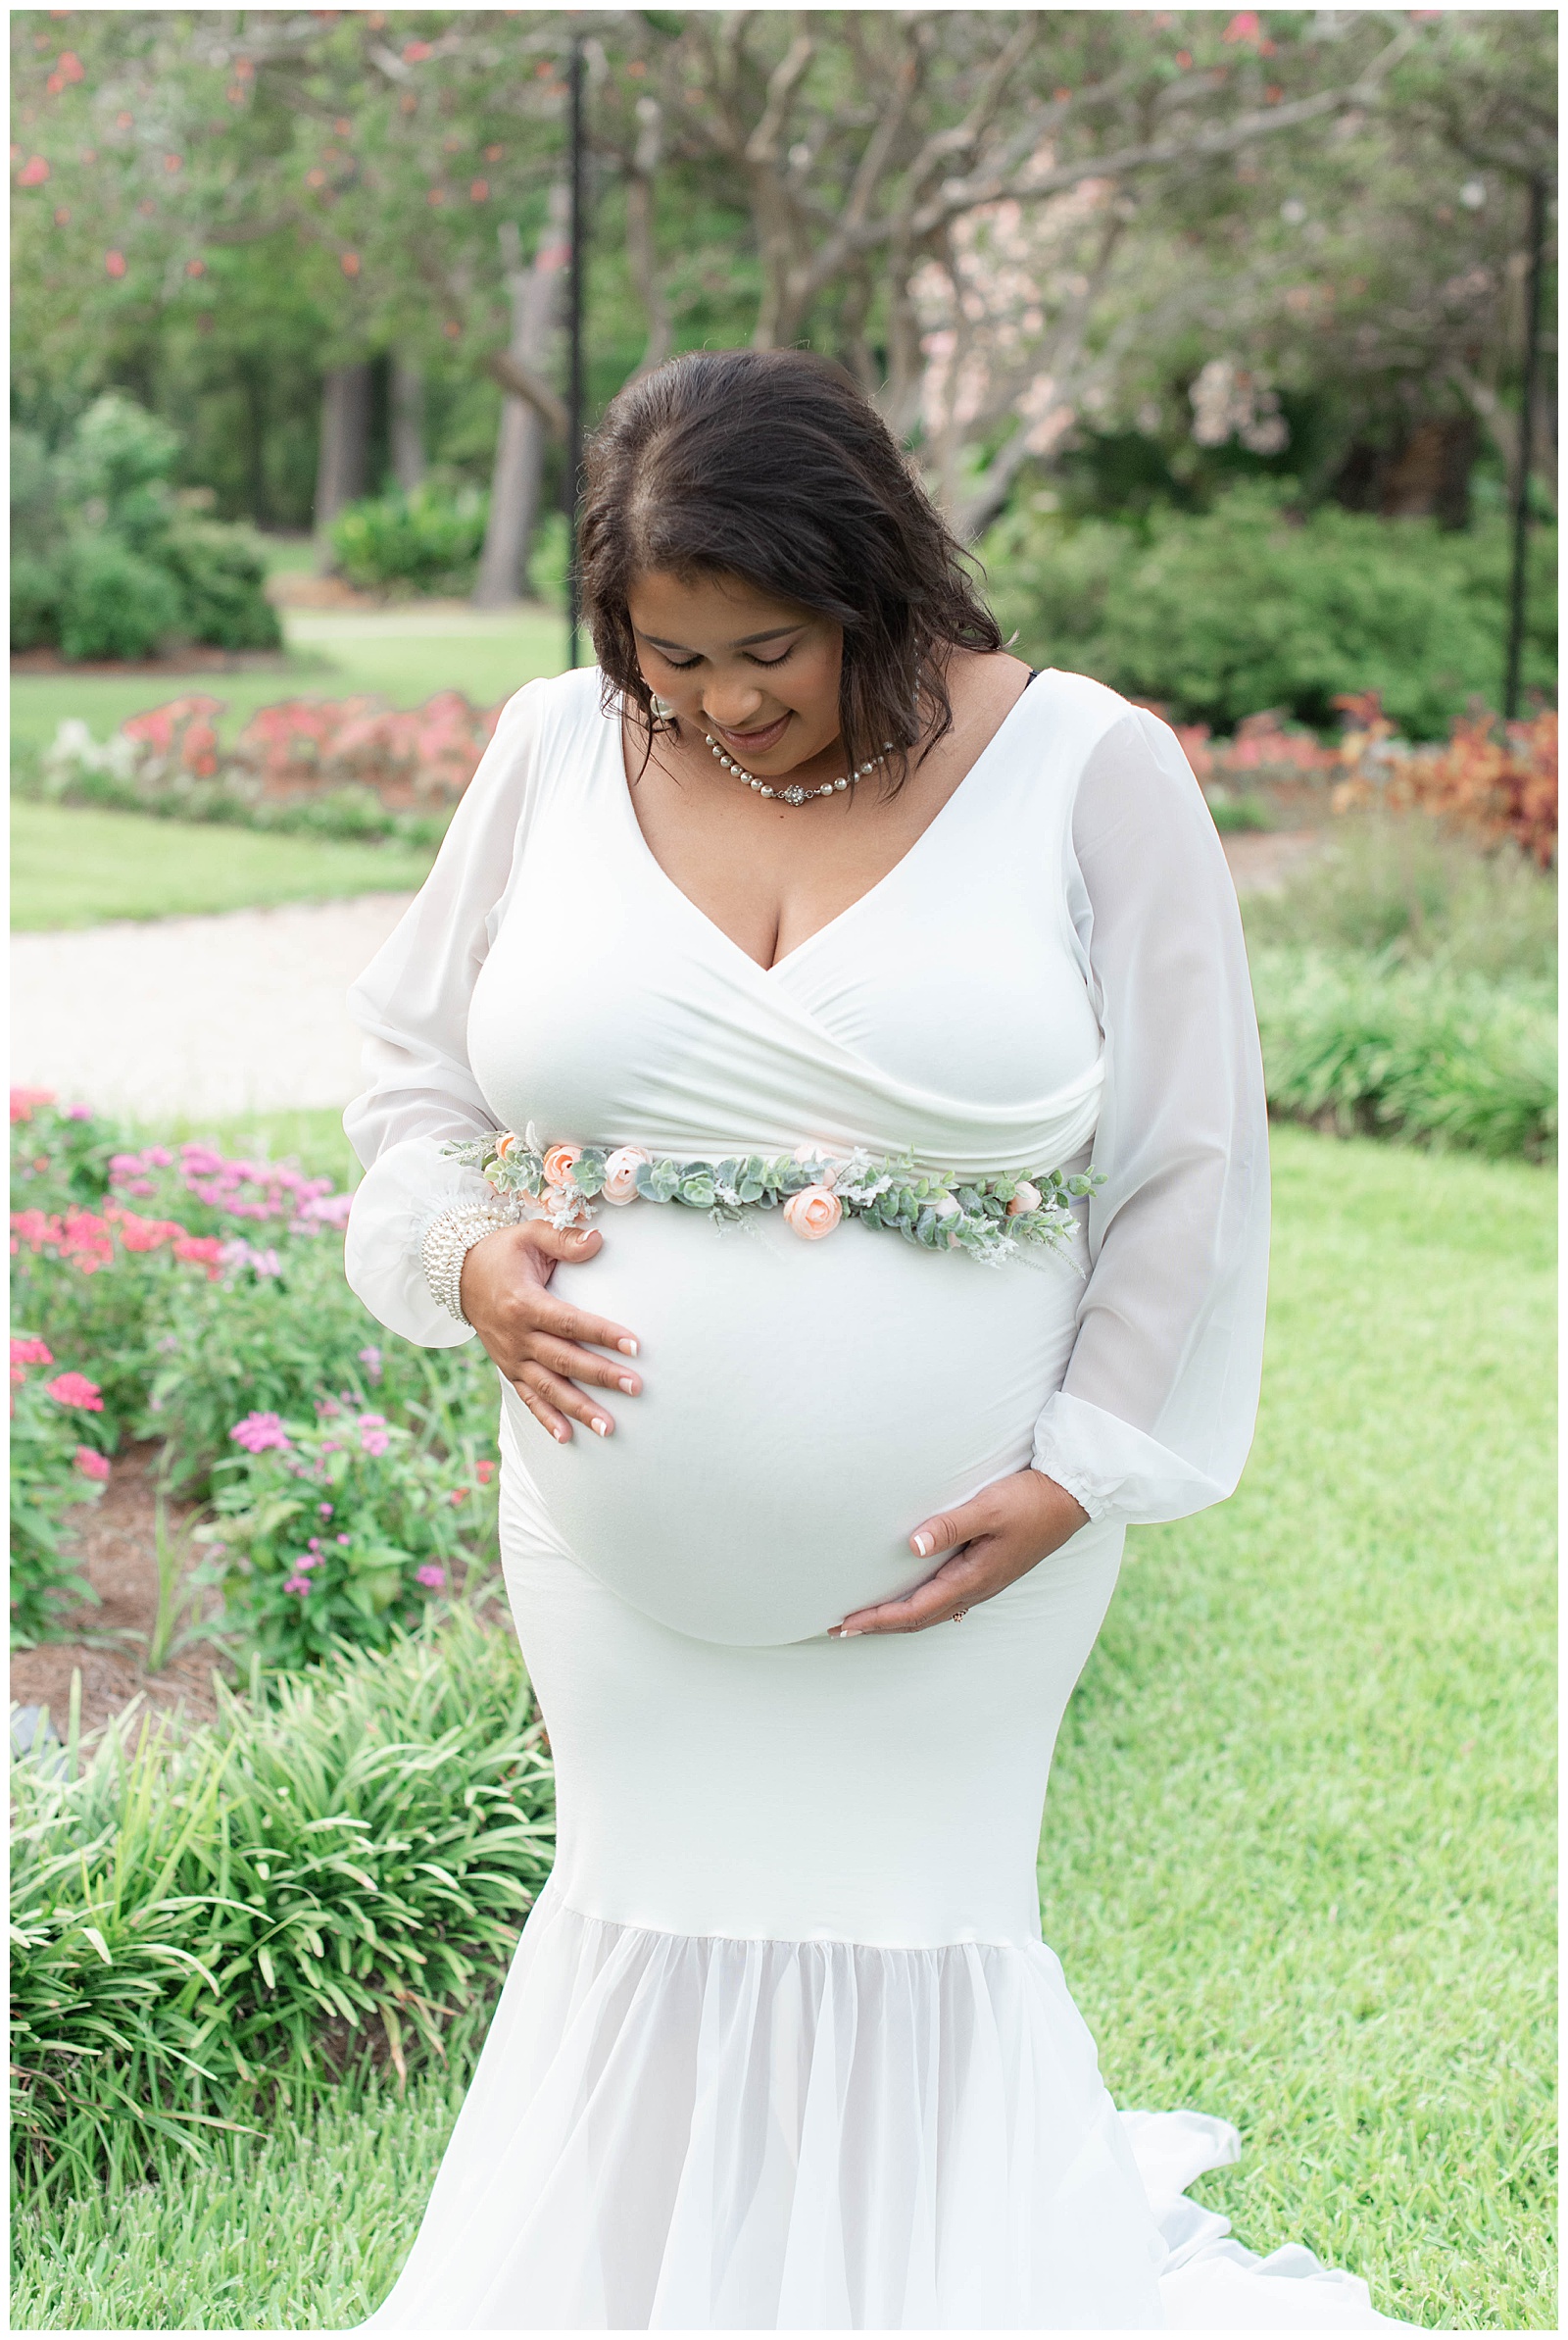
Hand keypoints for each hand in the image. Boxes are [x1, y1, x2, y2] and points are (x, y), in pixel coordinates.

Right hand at [459, 1221, 640, 1444]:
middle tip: (636, 1387)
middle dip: (601, 1376)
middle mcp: (516, 1336)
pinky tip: (566, 1437)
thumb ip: (564, 1238)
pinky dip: (545, 1419)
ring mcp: (511, 1356)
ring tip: (608, 1428)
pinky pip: (527, 1398)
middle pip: (564, 1360)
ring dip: (579, 1409)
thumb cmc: (502, 1253)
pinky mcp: (508, 1369)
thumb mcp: (529, 1235)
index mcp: (524, 1303)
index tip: (634, 1345)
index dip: (602, 1334)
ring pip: (548, 1388)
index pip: (569, 1322)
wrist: (459, 1275)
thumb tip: (599, 1239)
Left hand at [831, 1468, 1089, 1636]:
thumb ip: (949, 1526)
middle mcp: (977, 1588)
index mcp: (972, 1579)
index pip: (913, 1610)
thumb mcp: (987, 1508)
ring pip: (932, 1612)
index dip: (877, 1619)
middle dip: (879, 1627)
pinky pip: (947, 1601)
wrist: (1072, 1496)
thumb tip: (911, 1546)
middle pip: (919, 1619)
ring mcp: (984, 1583)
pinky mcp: (989, 1571)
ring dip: (897, 1619)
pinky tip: (916, 1604)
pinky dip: (920, 1609)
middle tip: (839, 1630)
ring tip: (867, 1621)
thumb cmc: (1029, 1499)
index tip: (844, 1625)